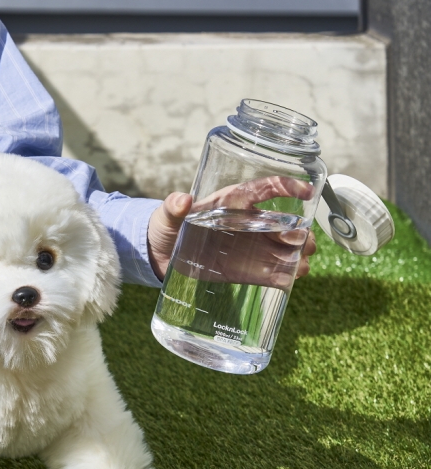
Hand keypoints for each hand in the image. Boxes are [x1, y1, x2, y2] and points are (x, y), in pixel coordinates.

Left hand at [147, 176, 316, 280]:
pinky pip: (271, 273)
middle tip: (302, 243)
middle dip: (300, 232)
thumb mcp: (167, 215)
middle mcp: (249, 223)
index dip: (289, 186)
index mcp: (234, 202)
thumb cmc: (167, 227)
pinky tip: (288, 281)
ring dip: (297, 256)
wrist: (161, 256)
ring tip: (300, 267)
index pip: (267, 188)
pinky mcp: (246, 270)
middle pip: (286, 223)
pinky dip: (283, 277)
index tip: (308, 191)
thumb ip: (173, 208)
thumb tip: (181, 200)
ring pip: (285, 249)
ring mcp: (250, 247)